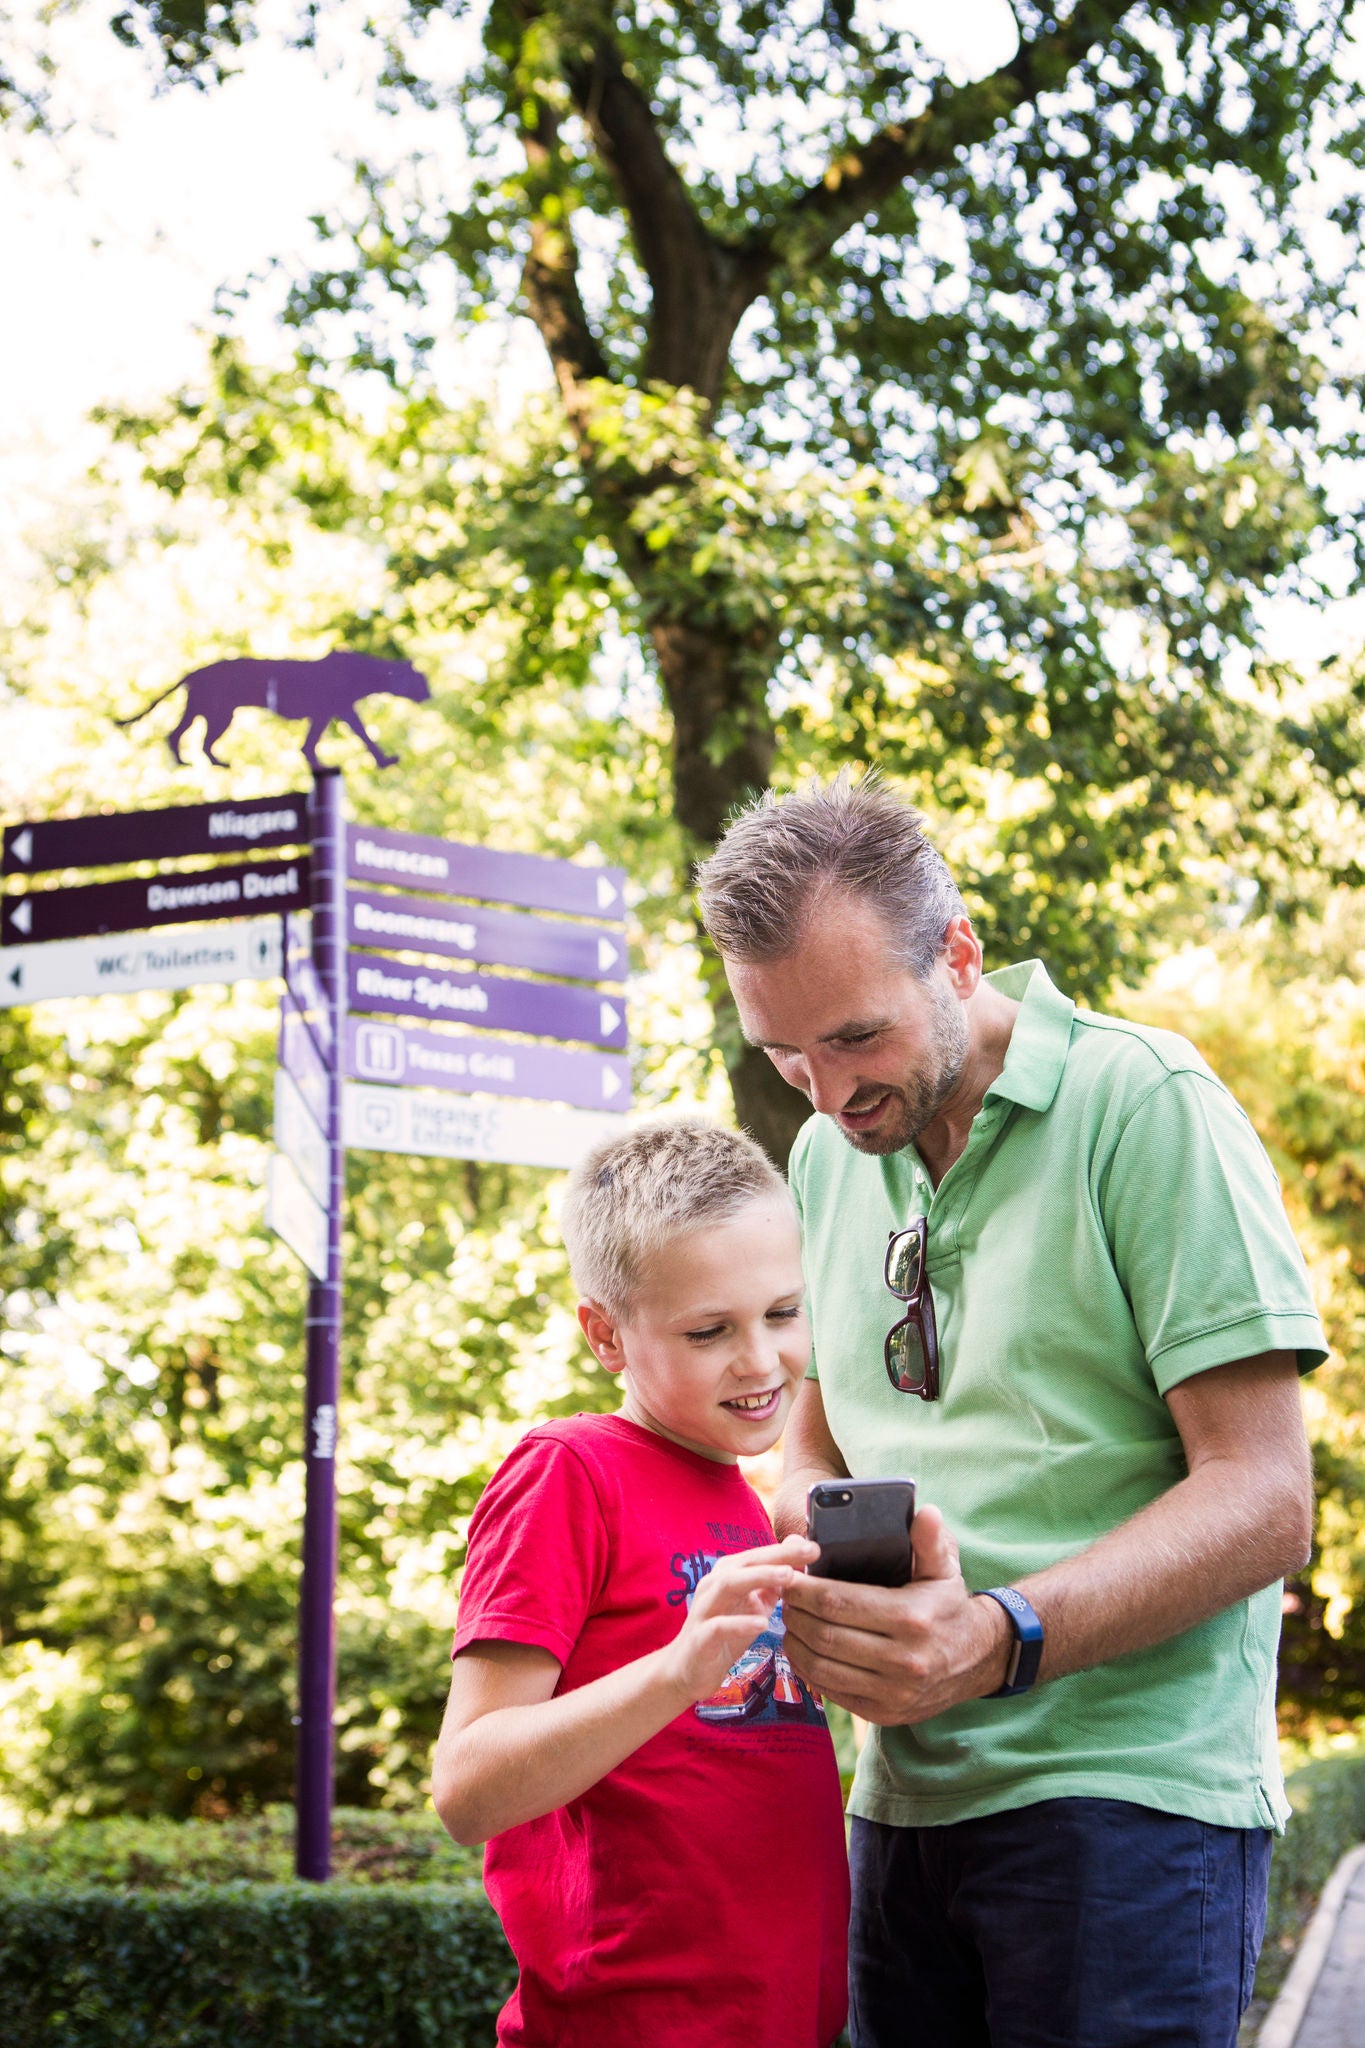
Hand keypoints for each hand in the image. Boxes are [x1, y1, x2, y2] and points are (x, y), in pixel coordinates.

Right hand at [665, 1536, 818, 1702]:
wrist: (687, 1669)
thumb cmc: (725, 1634)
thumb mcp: (754, 1606)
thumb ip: (774, 1583)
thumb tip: (797, 1554)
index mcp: (728, 1574)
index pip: (760, 1555)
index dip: (787, 1549)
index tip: (814, 1547)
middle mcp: (714, 1584)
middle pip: (746, 1561)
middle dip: (779, 1555)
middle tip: (809, 1552)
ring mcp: (705, 1609)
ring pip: (730, 1584)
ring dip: (760, 1577)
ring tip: (789, 1576)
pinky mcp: (700, 1637)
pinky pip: (719, 1626)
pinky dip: (741, 1623)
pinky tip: (763, 1623)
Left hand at [780, 1505, 1011, 1723]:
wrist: (977, 1659)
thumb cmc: (949, 1605)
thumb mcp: (944, 1569)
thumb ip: (929, 1541)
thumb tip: (927, 1512)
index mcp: (912, 1618)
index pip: (839, 1602)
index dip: (805, 1589)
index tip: (786, 1575)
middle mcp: (903, 1660)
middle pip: (826, 1635)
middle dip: (796, 1614)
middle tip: (782, 1597)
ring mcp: (893, 1692)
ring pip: (824, 1667)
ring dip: (796, 1644)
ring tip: (789, 1622)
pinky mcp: (884, 1713)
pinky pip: (833, 1692)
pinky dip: (810, 1670)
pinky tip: (803, 1650)